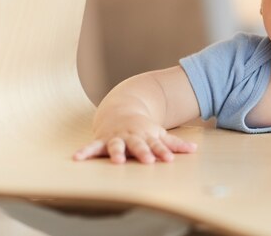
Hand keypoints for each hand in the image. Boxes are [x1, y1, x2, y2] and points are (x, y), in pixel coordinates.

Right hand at [73, 114, 196, 163]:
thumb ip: (174, 144)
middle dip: (143, 152)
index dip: (163, 152)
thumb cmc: (143, 128)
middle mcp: (131, 137)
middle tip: (148, 161)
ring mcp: (116, 138)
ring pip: (116, 146)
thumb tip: (194, 150)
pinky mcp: (101, 140)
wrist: (121, 109)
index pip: (157, 145)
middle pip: (138, 145)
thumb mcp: (159, 134)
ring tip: (118, 161)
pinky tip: (76, 158)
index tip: (169, 160)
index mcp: (146, 136)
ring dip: (117, 152)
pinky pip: (92, 147)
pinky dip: (84, 152)